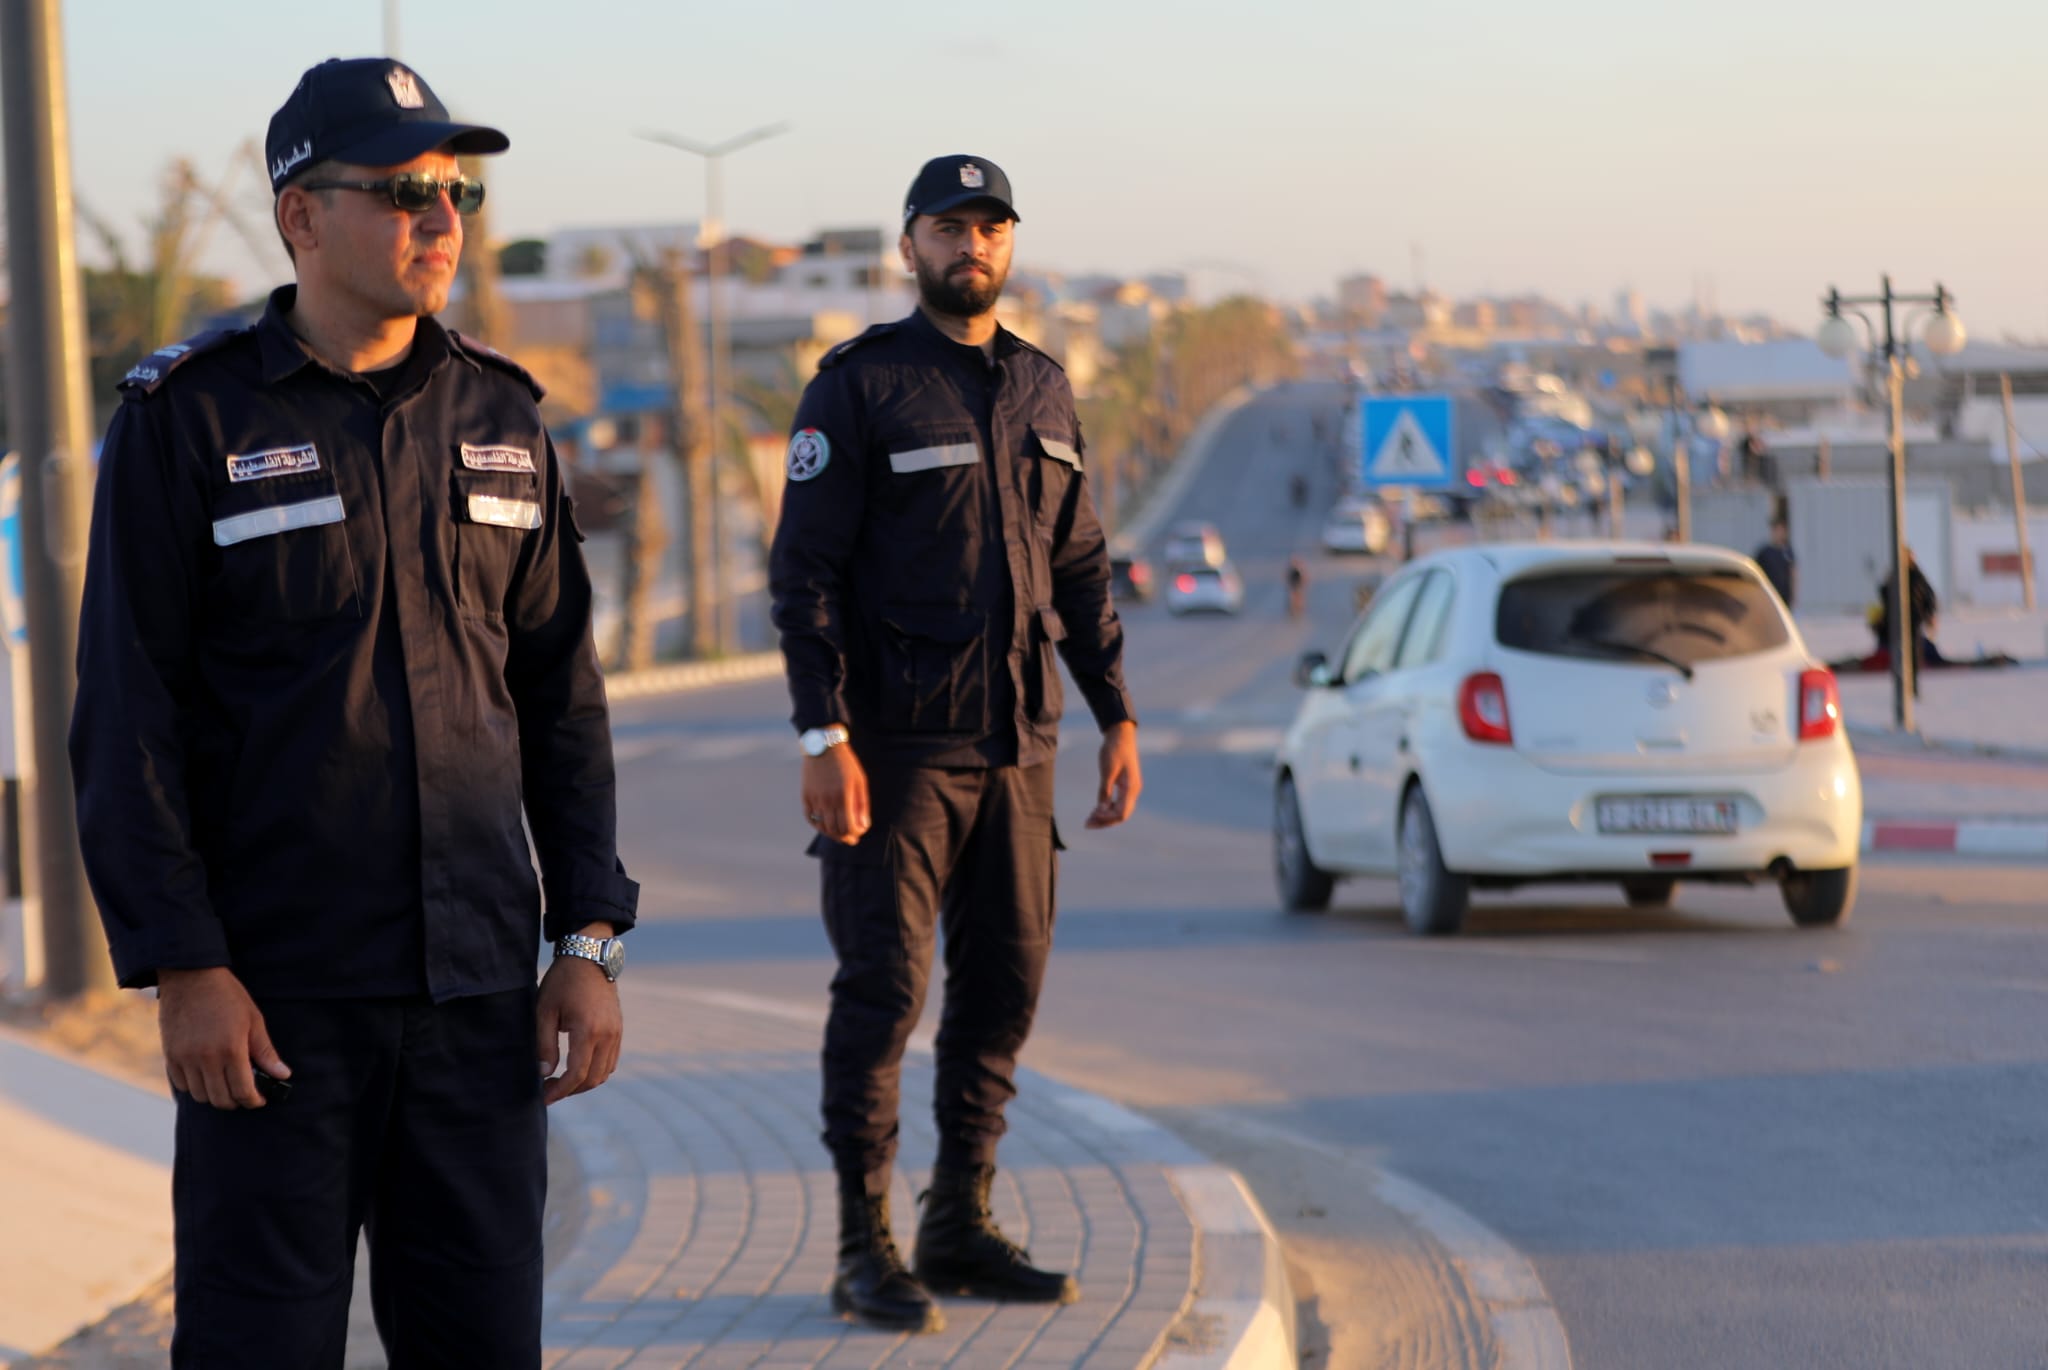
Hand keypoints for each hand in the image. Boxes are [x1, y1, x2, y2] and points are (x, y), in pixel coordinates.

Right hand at [157, 966, 288, 1109]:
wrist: (190, 976)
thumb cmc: (227, 996)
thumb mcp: (254, 1020)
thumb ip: (266, 1051)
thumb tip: (283, 1075)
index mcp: (231, 1049)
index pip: (243, 1091)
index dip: (254, 1100)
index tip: (259, 1099)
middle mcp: (206, 1058)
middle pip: (220, 1099)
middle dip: (235, 1101)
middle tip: (244, 1094)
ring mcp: (185, 1058)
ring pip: (200, 1096)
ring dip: (214, 1095)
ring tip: (225, 1084)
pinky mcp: (170, 1055)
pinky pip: (181, 1085)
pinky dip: (194, 1086)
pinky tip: (206, 1075)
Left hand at [537, 954, 622, 1105]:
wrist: (589, 956)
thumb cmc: (563, 982)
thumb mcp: (545, 1011)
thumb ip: (544, 1044)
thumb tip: (544, 1073)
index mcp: (588, 1030)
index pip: (577, 1074)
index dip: (560, 1091)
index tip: (544, 1096)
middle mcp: (607, 1035)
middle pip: (593, 1078)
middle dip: (571, 1090)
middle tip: (549, 1089)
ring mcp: (617, 1032)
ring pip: (605, 1072)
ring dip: (585, 1082)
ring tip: (563, 1080)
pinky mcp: (618, 1028)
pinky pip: (611, 1060)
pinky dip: (596, 1070)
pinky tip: (579, 1066)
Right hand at [802, 741, 869, 845]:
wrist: (823, 747)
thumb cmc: (846, 764)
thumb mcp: (860, 782)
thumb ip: (862, 805)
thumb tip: (863, 827)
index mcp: (843, 796)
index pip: (848, 826)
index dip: (855, 834)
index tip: (859, 833)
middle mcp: (827, 800)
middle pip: (835, 830)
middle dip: (845, 837)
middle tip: (851, 839)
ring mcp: (814, 799)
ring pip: (822, 827)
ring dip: (832, 834)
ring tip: (840, 834)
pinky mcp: (805, 796)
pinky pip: (810, 818)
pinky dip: (819, 826)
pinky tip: (826, 826)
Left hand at [1087, 720, 1141, 828]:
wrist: (1121, 734)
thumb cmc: (1114, 750)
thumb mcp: (1107, 771)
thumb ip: (1105, 792)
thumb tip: (1101, 811)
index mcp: (1131, 788)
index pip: (1121, 813)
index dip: (1106, 819)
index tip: (1091, 817)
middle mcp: (1133, 791)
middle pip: (1121, 815)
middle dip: (1105, 821)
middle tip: (1087, 824)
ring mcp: (1131, 788)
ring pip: (1120, 810)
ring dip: (1105, 816)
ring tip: (1089, 819)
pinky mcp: (1126, 785)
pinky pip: (1118, 802)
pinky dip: (1108, 808)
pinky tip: (1096, 809)